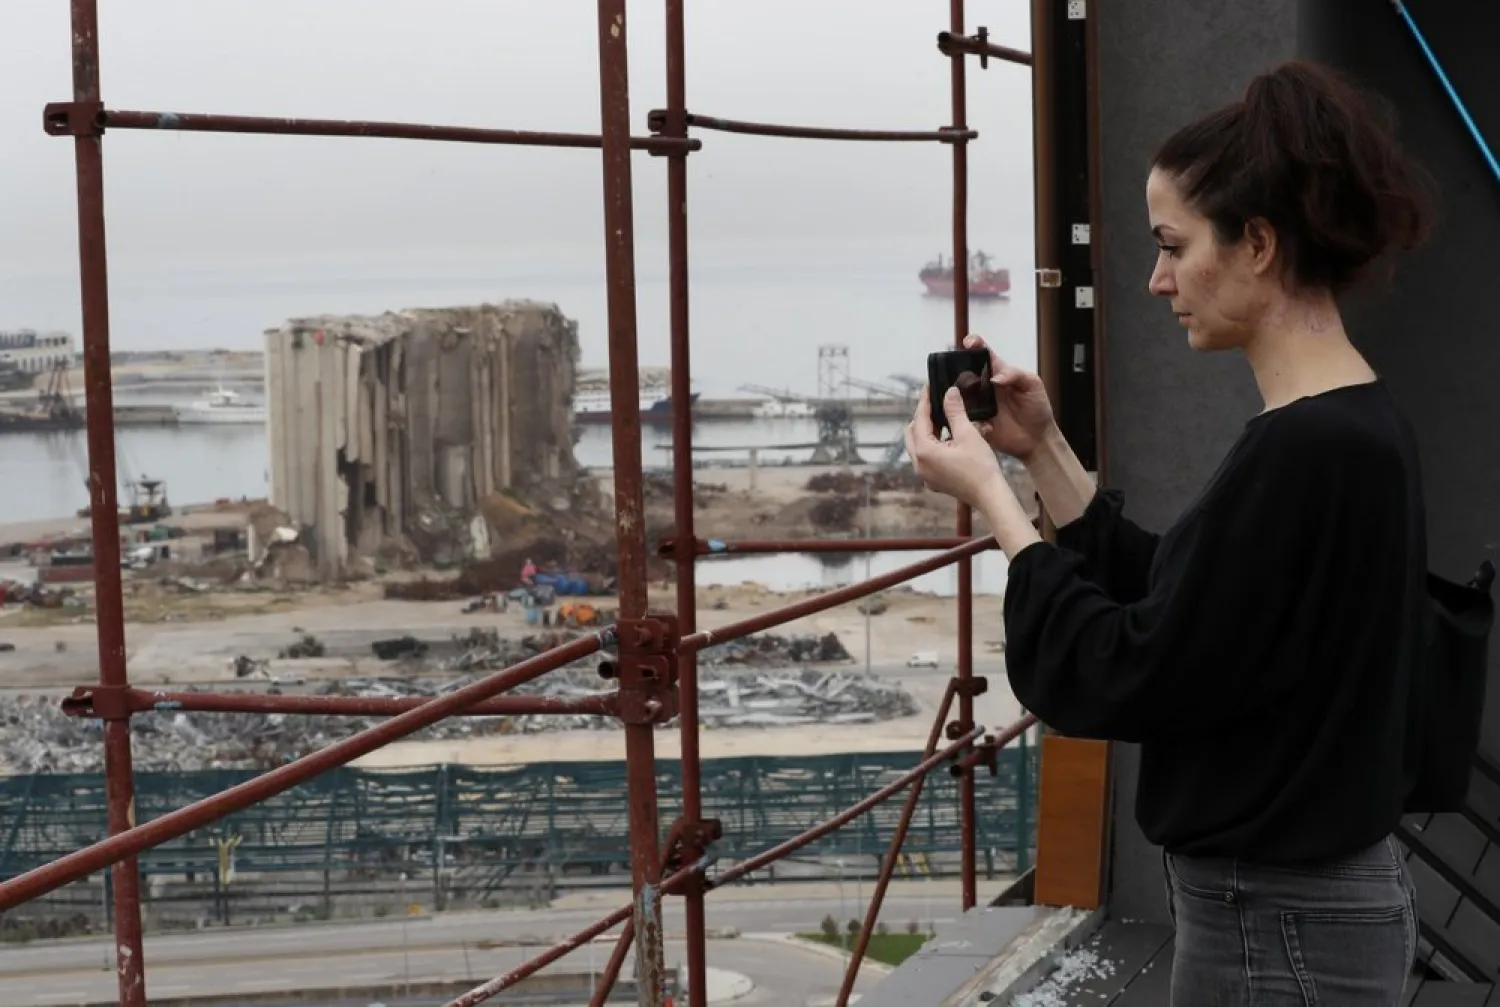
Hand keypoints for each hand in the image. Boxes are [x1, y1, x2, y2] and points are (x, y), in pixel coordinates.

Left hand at [905, 383, 1008, 509]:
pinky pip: (925, 457)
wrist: (990, 496)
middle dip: (923, 416)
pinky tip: (946, 437)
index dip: (925, 401)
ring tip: (942, 417)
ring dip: (927, 430)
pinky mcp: (932, 480)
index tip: (929, 386)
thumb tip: (949, 392)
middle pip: (912, 432)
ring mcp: (924, 475)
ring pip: (917, 445)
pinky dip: (931, 444)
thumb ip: (955, 411)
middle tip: (936, 402)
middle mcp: (919, 465)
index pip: (919, 419)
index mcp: (924, 452)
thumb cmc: (981, 467)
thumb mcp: (968, 434)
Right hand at [962, 334, 1056, 461]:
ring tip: (956, 394)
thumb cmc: (1037, 409)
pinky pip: (961, 415)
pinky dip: (959, 414)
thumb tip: (995, 377)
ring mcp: (978, 403)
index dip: (975, 344)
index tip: (969, 342)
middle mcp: (985, 386)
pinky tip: (964, 415)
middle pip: (964, 372)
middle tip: (958, 372)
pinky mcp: (975, 420)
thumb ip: (1016, 374)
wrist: (1036, 439)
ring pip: (958, 393)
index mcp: (998, 372)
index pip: (983, 353)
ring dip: (954, 393)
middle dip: (957, 369)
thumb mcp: (1033, 385)